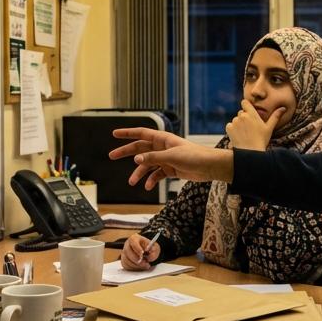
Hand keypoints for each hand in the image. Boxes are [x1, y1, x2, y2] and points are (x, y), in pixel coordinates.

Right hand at [110, 127, 235, 189]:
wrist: (210, 167)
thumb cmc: (194, 156)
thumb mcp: (171, 157)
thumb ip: (153, 158)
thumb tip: (136, 159)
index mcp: (162, 139)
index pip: (141, 133)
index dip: (127, 133)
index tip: (114, 134)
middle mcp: (162, 147)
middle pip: (140, 148)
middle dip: (126, 152)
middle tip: (111, 156)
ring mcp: (165, 158)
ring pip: (147, 164)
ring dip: (139, 173)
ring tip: (132, 182)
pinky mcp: (170, 169)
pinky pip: (156, 174)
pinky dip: (151, 180)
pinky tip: (148, 187)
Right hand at [119, 234, 160, 269]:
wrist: (146, 252)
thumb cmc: (149, 248)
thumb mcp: (154, 247)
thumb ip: (154, 251)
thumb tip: (150, 257)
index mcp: (134, 238)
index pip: (133, 242)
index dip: (137, 248)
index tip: (142, 253)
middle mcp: (127, 245)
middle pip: (128, 252)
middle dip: (136, 259)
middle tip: (145, 263)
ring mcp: (124, 253)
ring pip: (126, 260)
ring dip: (136, 265)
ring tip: (145, 265)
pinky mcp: (124, 261)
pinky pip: (126, 265)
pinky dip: (134, 268)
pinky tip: (140, 266)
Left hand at [226, 100, 284, 150]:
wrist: (251, 152)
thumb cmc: (261, 140)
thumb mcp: (269, 128)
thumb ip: (275, 116)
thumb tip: (283, 108)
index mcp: (252, 114)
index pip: (244, 102)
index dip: (246, 106)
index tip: (249, 112)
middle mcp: (242, 116)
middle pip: (241, 113)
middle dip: (244, 118)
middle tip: (250, 129)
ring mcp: (235, 122)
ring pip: (235, 120)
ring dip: (238, 125)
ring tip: (245, 134)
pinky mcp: (229, 128)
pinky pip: (229, 126)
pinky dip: (233, 130)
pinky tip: (239, 136)